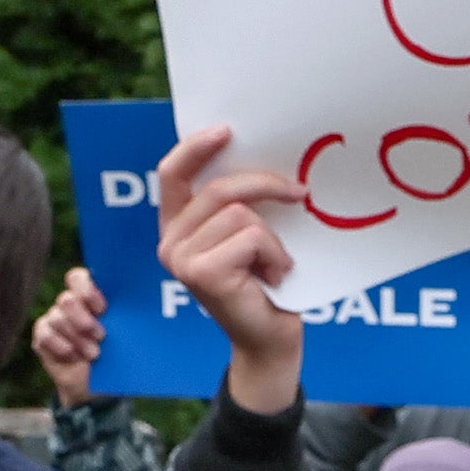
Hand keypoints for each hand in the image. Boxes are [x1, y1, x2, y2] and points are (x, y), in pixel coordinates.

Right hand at [33, 264, 110, 405]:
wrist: (98, 385)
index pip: (78, 278)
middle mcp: (70, 303)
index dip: (87, 291)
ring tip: (94, 354)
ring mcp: (54, 317)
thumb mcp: (124, 336)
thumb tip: (127, 313)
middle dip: (83, 320)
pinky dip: (63, 348)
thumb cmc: (115, 354)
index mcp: (90, 295)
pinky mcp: (42, 335)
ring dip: (77, 339)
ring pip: (57, 319)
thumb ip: (121, 320)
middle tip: (100, 336)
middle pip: (66, 300)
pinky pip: (46, 336)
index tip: (102, 309)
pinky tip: (75, 358)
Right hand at [151, 126, 308, 415]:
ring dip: (273, 238)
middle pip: (219, 188)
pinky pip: (251, 236)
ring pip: (239, 213)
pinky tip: (273, 277)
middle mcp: (170, 242)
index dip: (195, 147)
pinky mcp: (200, 273)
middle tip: (299, 193)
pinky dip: (274, 254)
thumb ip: (238, 204)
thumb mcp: (248, 236)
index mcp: (177, 227)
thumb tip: (262, 157)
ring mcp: (180, 259)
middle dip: (266, 185)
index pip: (173, 174)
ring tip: (275, 263)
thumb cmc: (265, 285)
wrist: (271, 340)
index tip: (227, 131)